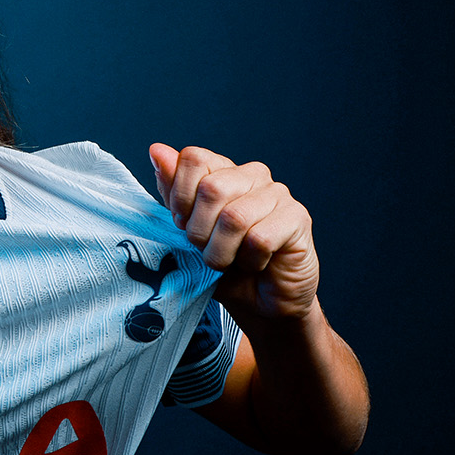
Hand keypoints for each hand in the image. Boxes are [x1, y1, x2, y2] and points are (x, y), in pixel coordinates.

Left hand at [148, 143, 317, 322]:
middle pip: (211, 188)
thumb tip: (157, 150)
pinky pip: (259, 239)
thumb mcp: (189, 232)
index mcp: (224, 172)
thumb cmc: (226, 267)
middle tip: (209, 250)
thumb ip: (174, 192)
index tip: (183, 224)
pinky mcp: (298, 218)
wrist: (260, 304)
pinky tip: (257, 263)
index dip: (180, 198)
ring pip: (234, 217)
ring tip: (231, 262)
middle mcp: (253, 175)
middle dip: (199, 232)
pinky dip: (250, 260)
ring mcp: (278, 195)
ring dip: (223, 252)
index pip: (194, 159)